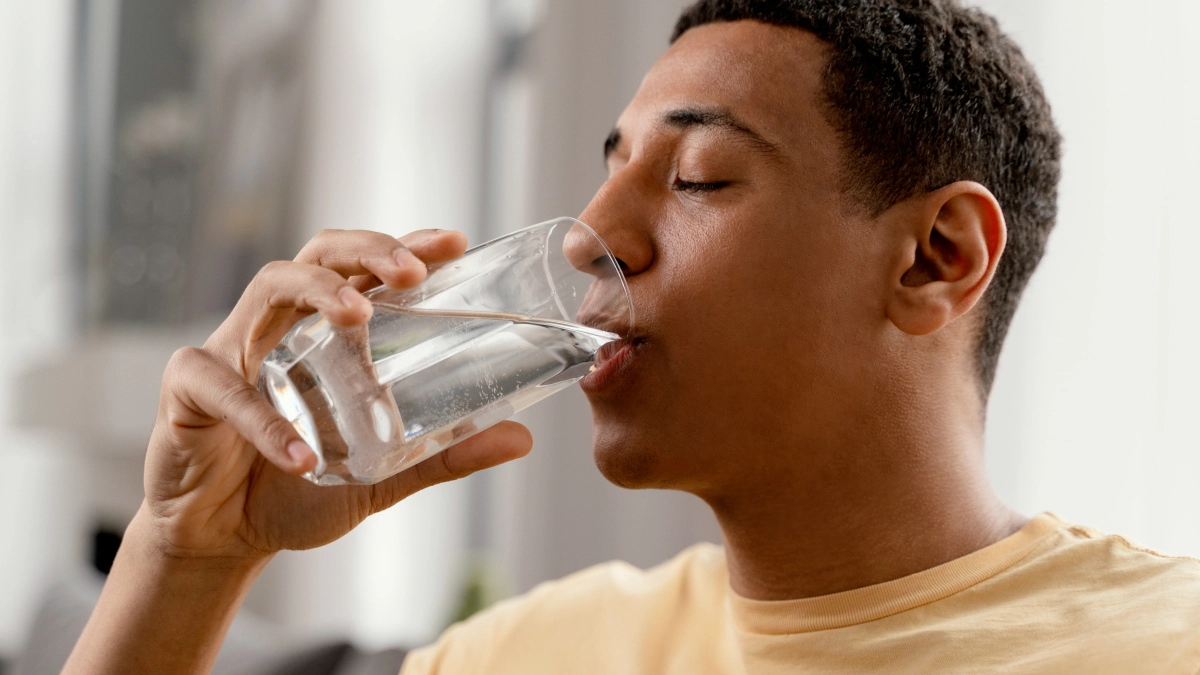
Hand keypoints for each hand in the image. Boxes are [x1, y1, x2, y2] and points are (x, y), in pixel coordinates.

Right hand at [140, 228, 532, 560]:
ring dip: (317, 291)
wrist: (222, 538)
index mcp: (326, 333)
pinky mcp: (188, 388)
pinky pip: (223, 388)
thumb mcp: (381, 472)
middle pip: (320, 254)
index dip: (405, 246)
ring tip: (358, 317)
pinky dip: (264, 420)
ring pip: (269, 286)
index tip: (454, 242)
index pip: (366, 270)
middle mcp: (282, 325)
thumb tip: (521, 439)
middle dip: (367, 250)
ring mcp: (232, 348)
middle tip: (410, 272)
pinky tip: (301, 455)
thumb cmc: (298, 488)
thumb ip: (443, 454)